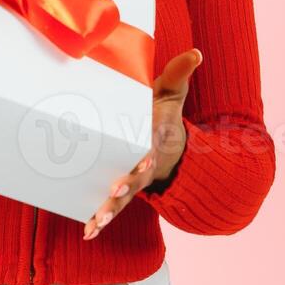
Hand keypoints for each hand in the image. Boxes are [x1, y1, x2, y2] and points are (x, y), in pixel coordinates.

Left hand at [83, 47, 202, 239]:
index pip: (152, 148)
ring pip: (122, 200)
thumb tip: (197, 52)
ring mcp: (133, 181)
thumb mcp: (171, 93)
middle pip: (136, 178)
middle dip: (126, 186)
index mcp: (153, 141)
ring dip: (110, 211)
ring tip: (96, 222)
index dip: (147, 155)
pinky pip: (110, 208)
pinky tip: (87, 233)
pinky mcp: (120, 191)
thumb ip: (179, 73)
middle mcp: (143, 165)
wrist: (167, 145)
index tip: (144, 159)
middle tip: (115, 192)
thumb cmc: (162, 116)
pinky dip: (99, 221)